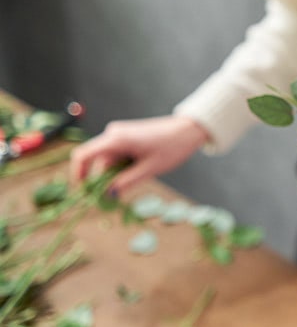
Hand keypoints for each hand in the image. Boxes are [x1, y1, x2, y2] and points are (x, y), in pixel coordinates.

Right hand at [70, 115, 210, 194]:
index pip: (83, 155)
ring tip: (139, 176)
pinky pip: (117, 154)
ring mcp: (119, 133)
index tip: (84, 192)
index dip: (78, 174)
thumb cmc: (172, 147)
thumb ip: (126, 182)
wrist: (188, 130)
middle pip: (97, 161)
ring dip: (116, 173)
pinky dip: (122, 165)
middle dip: (103, 179)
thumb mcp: (149, 169)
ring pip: (108, 159)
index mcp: (116, 139)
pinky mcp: (126, 136)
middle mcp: (113, 133)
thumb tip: (108, 195)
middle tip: (116, 197)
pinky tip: (139, 169)